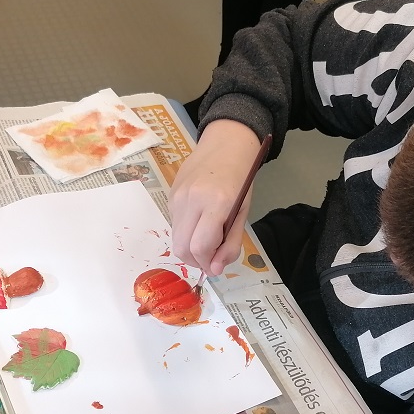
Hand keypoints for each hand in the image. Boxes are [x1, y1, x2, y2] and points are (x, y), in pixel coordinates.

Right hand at [169, 120, 262, 275]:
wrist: (225, 144)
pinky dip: (186, 232)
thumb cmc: (240, 179)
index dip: (208, 264)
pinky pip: (174, 225)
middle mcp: (191, 200)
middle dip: (196, 261)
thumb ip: (230, 243)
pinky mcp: (170, 195)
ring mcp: (177, 197)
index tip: (216, 266)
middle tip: (210, 257)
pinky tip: (199, 221)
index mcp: (216, 203)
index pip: (200, 247)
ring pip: (175, 238)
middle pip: (182, 248)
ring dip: (190, 248)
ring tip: (207, 238)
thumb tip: (216, 269)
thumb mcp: (243, 214)